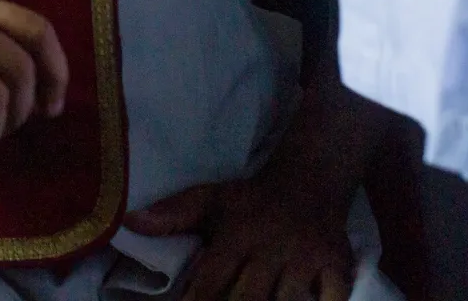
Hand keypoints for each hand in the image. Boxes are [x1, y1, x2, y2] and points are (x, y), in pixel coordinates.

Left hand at [126, 177, 353, 300]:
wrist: (310, 179)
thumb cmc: (252, 200)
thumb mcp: (211, 200)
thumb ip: (174, 215)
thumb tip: (130, 222)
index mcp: (235, 237)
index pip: (210, 282)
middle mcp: (269, 250)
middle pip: (248, 299)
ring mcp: (305, 260)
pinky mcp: (337, 267)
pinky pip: (334, 298)